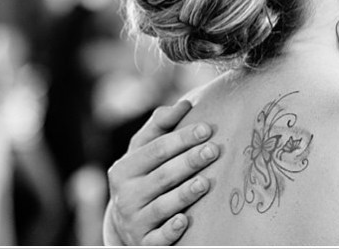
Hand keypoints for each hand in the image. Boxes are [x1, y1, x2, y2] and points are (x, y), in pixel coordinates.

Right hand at [104, 98, 218, 244]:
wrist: (126, 223)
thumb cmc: (143, 176)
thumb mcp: (143, 150)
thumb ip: (161, 125)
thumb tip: (184, 104)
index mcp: (124, 169)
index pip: (156, 150)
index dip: (182, 138)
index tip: (207, 129)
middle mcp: (125, 196)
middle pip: (162, 176)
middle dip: (188, 162)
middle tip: (214, 150)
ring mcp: (134, 222)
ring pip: (161, 206)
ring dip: (184, 194)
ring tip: (205, 182)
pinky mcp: (144, 244)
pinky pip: (157, 238)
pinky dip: (170, 230)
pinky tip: (184, 220)